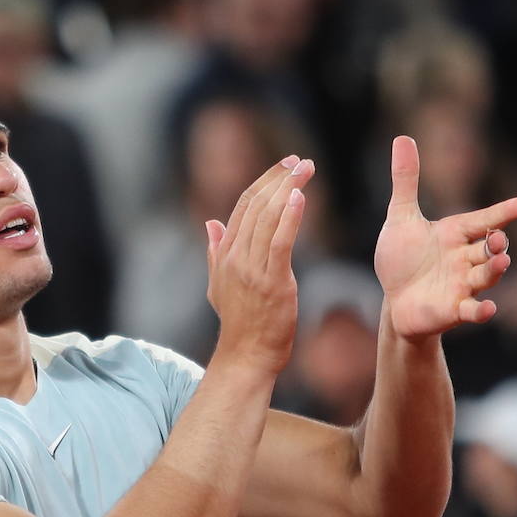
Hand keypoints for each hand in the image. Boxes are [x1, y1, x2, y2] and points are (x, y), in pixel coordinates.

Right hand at [204, 155, 314, 375]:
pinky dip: (290, 217)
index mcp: (225, 254)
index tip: (285, 165)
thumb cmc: (239, 322)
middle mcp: (236, 257)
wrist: (247, 355)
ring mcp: (252, 269)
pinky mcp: (273, 282)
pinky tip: (300, 197)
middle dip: (280, 178)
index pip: (243, 206)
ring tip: (306, 169)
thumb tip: (210, 223)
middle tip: (300, 161)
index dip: (264, 181)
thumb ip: (216, 251)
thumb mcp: (219, 284)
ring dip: (289, 189)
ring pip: (269, 218)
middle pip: (257, 206)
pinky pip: (281, 242)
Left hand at [375, 136, 516, 337]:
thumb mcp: (401, 217)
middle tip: (499, 239)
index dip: (503, 213)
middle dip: (497, 244)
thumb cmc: (402, 259)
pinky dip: (481, 311)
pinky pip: (472, 310)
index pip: (484, 219)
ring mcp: (463, 285)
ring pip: (486, 276)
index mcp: (455, 233)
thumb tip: (402, 138)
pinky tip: (487, 309)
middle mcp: (465, 258)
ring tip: (502, 261)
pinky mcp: (454, 310)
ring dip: (495, 269)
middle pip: (489, 249)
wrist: (394, 300)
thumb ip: (406, 181)